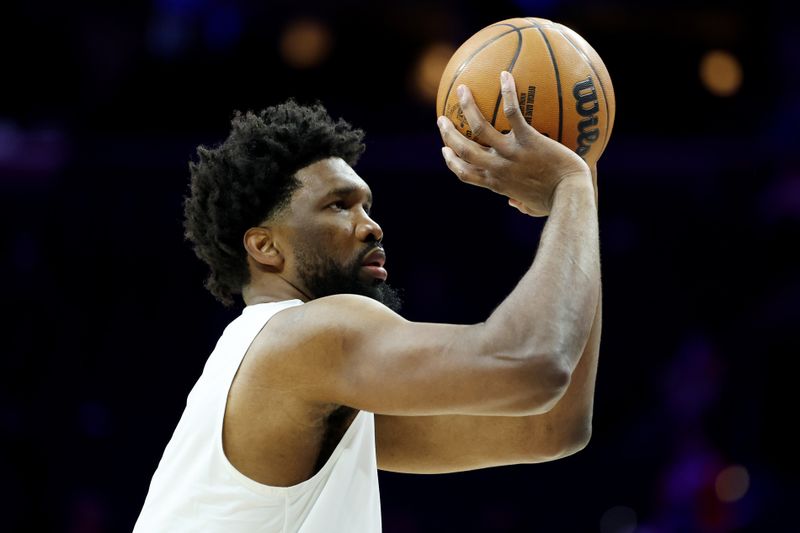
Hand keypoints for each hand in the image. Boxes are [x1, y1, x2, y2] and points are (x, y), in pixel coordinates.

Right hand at [438, 71, 589, 216]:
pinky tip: (505, 75)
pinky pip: (513, 112)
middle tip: (443, 119)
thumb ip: (520, 205)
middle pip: (463, 148)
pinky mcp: (528, 140)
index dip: (451, 161)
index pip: (465, 173)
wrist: (570, 195)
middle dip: (449, 133)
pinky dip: (507, 92)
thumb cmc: (556, 202)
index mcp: (496, 183)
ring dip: (467, 107)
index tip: (445, 150)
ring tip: (462, 91)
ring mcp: (511, 153)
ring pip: (479, 127)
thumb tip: (515, 205)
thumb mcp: (532, 208)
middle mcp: (497, 167)